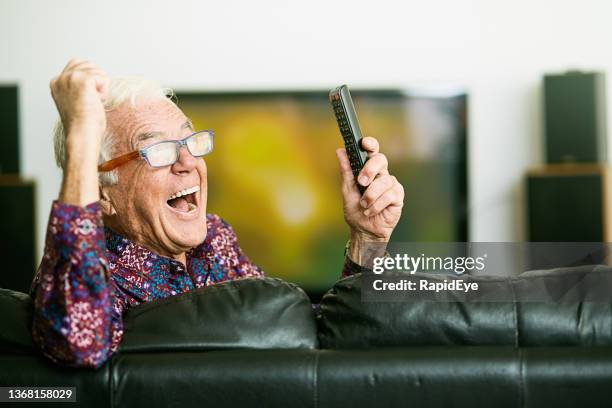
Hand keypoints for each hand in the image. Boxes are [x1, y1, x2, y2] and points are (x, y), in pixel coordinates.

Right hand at [50, 59, 108, 151]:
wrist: (82, 133)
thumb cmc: (83, 123)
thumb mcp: (76, 99)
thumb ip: (78, 86)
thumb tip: (94, 78)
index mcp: (56, 82)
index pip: (77, 64)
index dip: (89, 81)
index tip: (84, 100)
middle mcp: (61, 77)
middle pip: (89, 65)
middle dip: (96, 82)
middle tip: (90, 101)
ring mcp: (71, 77)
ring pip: (98, 71)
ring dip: (101, 89)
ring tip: (92, 103)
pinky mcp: (83, 80)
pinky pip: (104, 78)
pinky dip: (105, 92)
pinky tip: (96, 102)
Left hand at [336, 137, 403, 261]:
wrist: (364, 231)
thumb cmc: (356, 211)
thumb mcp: (347, 190)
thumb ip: (346, 171)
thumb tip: (340, 151)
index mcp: (369, 171)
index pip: (372, 152)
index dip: (371, 144)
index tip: (365, 143)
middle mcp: (381, 175)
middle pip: (381, 159)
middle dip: (370, 169)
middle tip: (361, 182)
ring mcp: (391, 185)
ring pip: (384, 181)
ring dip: (370, 195)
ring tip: (364, 206)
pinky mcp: (398, 197)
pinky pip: (389, 195)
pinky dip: (377, 205)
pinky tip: (371, 211)